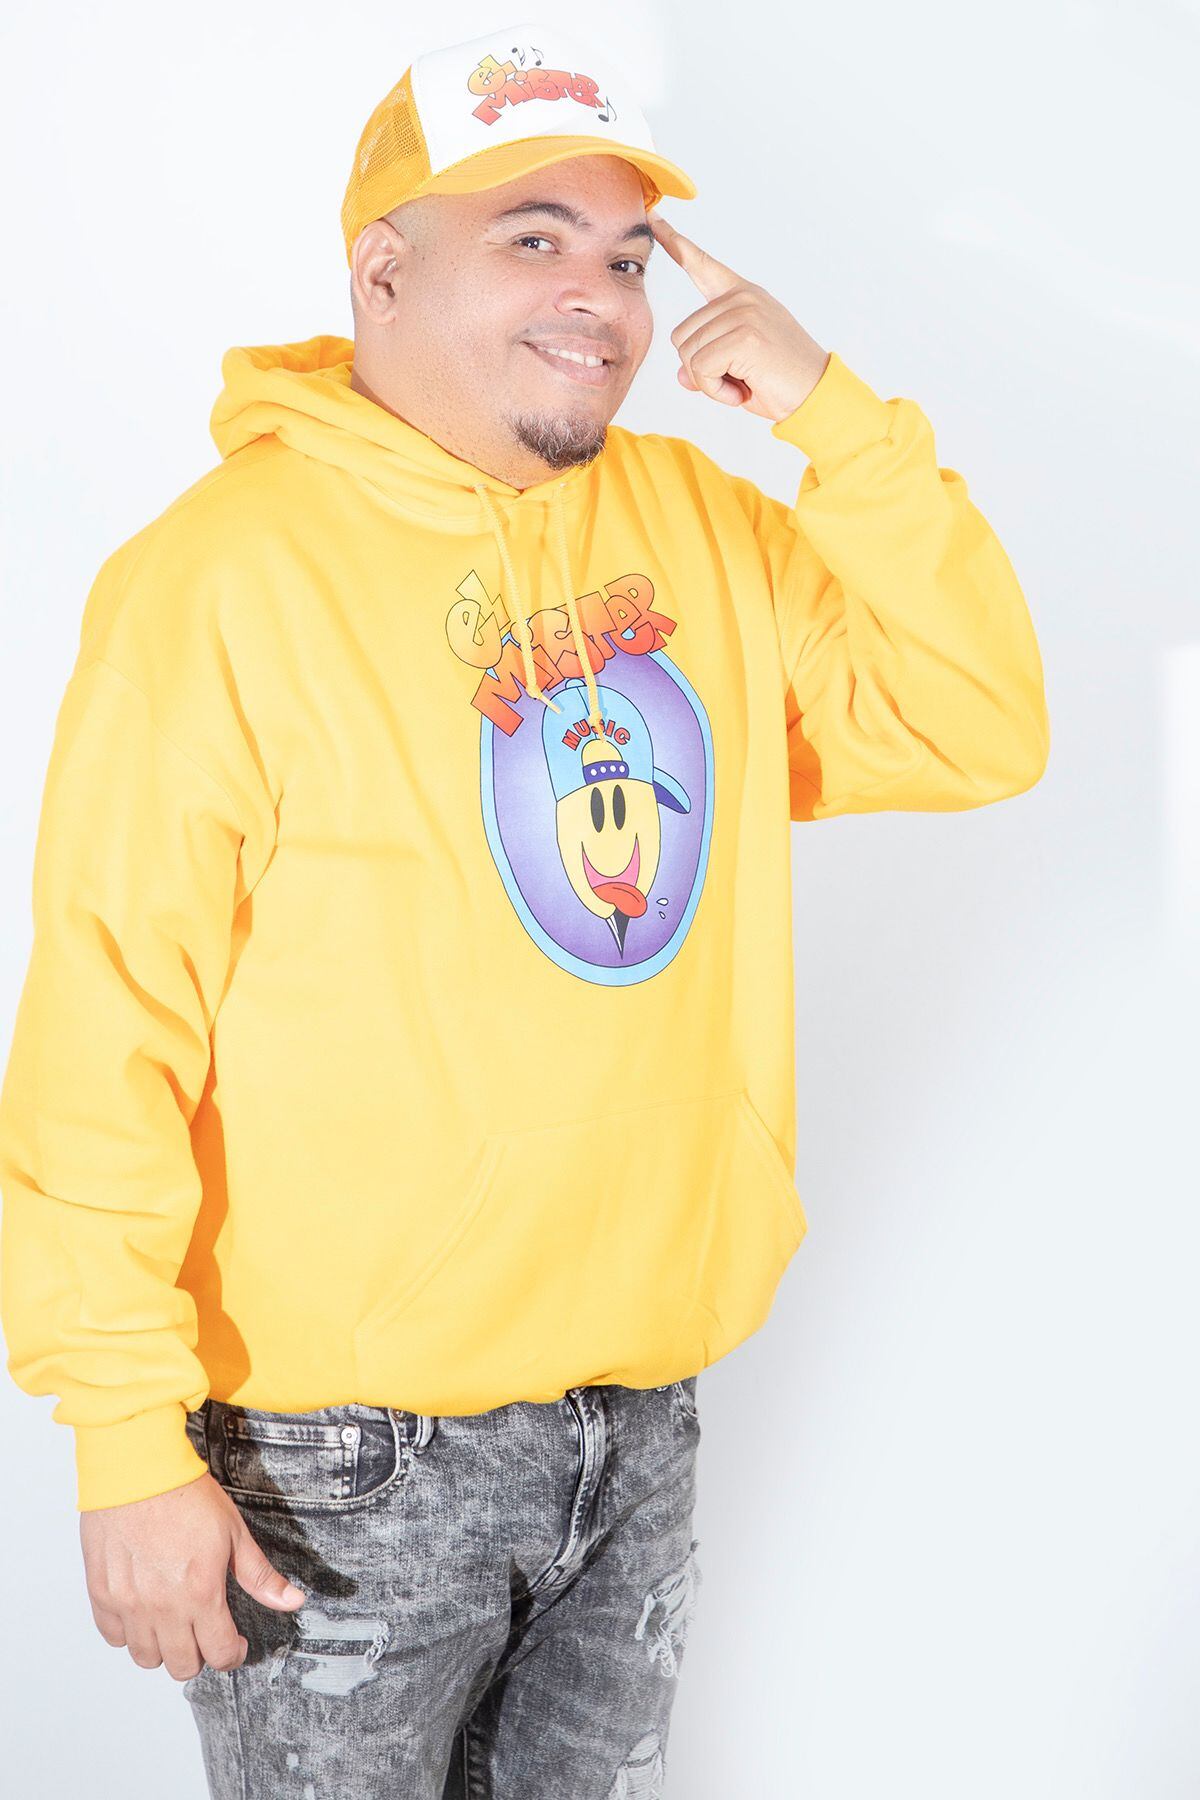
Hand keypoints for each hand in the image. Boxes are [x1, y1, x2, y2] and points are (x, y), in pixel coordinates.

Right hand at [80, 1471, 305, 1681]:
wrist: (137, 1469)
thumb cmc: (186, 1495)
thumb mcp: (234, 1532)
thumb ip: (260, 1575)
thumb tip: (292, 1601)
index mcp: (200, 1593)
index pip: (220, 1653)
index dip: (233, 1654)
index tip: (236, 1642)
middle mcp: (162, 1607)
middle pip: (182, 1666)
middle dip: (201, 1655)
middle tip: (205, 1631)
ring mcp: (129, 1603)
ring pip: (146, 1658)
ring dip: (163, 1647)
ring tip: (174, 1621)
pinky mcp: (101, 1593)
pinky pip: (113, 1636)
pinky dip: (129, 1632)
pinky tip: (144, 1610)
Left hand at [649, 212, 830, 422]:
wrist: (817, 395)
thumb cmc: (781, 381)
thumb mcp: (737, 367)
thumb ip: (706, 362)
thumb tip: (681, 375)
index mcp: (742, 295)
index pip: (701, 264)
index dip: (675, 243)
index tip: (654, 218)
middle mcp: (742, 298)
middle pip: (681, 336)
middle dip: (700, 369)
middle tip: (736, 379)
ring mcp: (744, 313)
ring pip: (688, 355)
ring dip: (708, 382)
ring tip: (742, 384)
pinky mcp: (744, 337)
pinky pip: (701, 370)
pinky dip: (715, 391)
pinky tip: (741, 392)